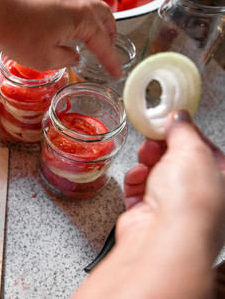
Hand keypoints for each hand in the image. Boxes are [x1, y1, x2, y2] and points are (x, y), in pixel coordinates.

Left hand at [0, 0, 121, 76]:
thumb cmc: (18, 34)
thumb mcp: (45, 59)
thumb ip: (66, 59)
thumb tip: (74, 56)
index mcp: (82, 18)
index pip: (103, 43)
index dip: (111, 60)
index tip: (117, 72)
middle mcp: (78, 3)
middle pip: (104, 17)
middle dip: (110, 35)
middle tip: (109, 52)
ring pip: (92, 8)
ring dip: (99, 24)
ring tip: (95, 40)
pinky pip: (77, 5)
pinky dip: (84, 17)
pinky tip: (75, 28)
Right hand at [73, 110, 224, 298]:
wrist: (163, 235)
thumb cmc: (190, 201)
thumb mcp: (192, 150)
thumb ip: (183, 130)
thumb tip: (178, 117)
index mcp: (220, 180)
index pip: (203, 148)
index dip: (185, 132)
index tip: (170, 121)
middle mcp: (198, 195)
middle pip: (176, 160)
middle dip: (161, 147)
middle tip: (154, 139)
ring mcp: (172, 206)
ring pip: (155, 173)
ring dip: (146, 162)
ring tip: (145, 158)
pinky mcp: (147, 214)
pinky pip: (138, 189)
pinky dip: (135, 181)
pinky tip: (137, 178)